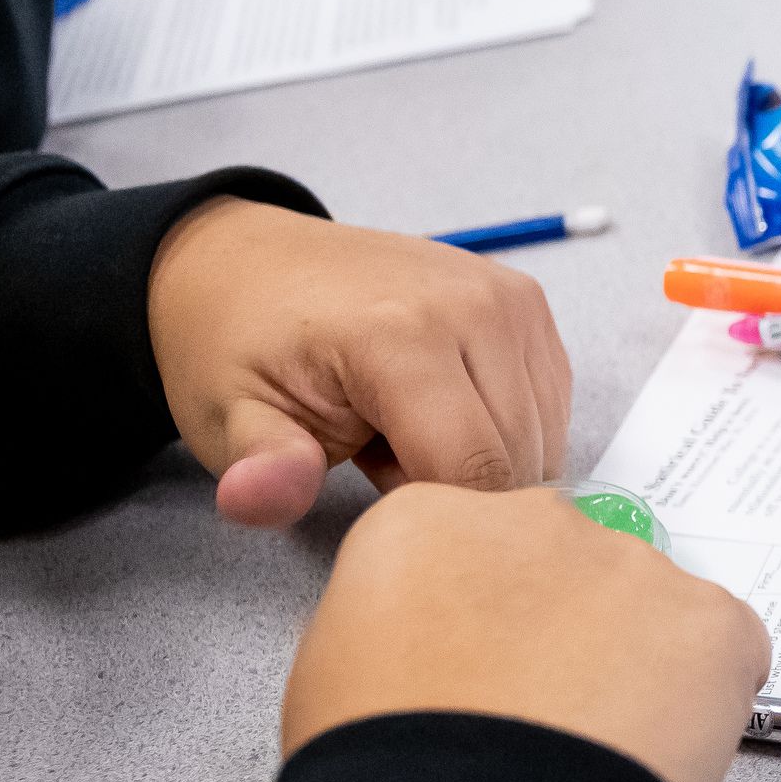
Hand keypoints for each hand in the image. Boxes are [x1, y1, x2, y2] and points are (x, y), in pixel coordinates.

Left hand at [146, 198, 573, 528]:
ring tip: (409, 436)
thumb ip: (263, 468)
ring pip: (542, 437)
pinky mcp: (528, 303)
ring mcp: (510, 299)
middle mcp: (474, 306)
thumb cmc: (243, 346)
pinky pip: (549, 403)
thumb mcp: (231, 417)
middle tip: (383, 466)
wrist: (254, 264)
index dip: (435, 517)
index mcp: (400, 335)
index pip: (472, 469)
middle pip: (516, 458)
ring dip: (487, 460)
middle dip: (461, 492)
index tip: (382, 508)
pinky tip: (445, 414)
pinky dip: (508, 430)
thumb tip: (256, 498)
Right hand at [284, 485, 772, 781]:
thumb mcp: (337, 674)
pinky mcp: (712, 619)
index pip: (475, 550)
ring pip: (648, 609)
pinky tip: (655, 757)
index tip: (486, 675)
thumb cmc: (380, 778)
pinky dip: (704, 703)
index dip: (487, 622)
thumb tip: (443, 645)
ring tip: (599, 753)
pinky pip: (724, 653)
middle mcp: (537, 518)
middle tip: (549, 718)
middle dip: (566, 632)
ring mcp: (632, 563)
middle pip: (568, 566)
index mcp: (430, 521)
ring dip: (636, 667)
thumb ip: (400, 623)